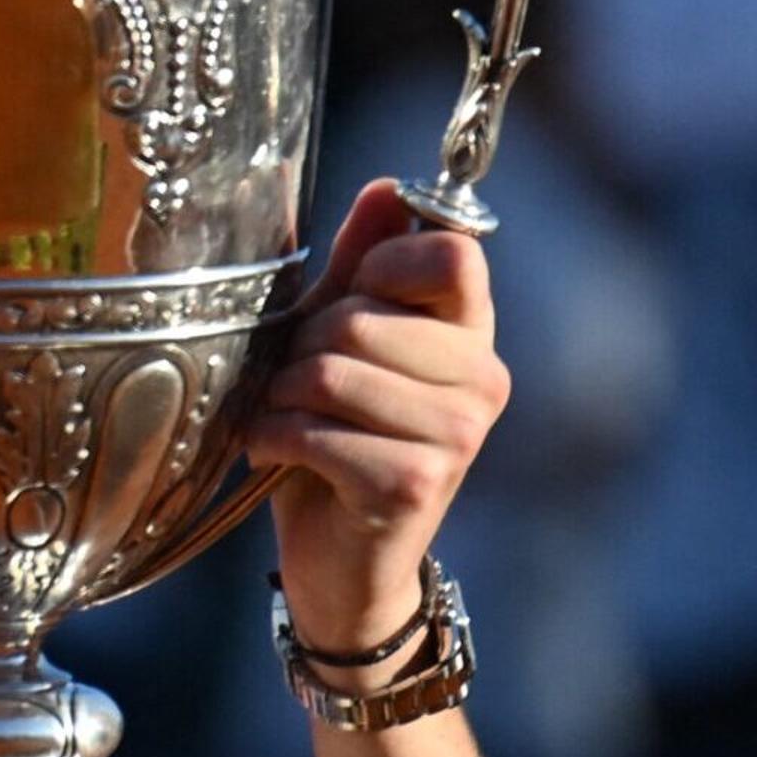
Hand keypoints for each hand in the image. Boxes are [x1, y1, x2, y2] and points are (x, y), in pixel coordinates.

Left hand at [247, 181, 509, 666]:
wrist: (342, 567)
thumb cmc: (336, 444)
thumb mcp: (344, 343)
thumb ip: (364, 267)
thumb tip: (388, 189)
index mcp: (472, 336)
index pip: (450, 254)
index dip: (378, 266)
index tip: (345, 300)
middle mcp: (482, 382)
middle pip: (361, 316)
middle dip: (300, 348)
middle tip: (294, 386)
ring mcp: (457, 435)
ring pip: (329, 372)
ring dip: (280, 399)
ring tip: (285, 422)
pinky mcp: (413, 482)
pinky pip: (313, 429)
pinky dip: (274, 440)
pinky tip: (278, 458)